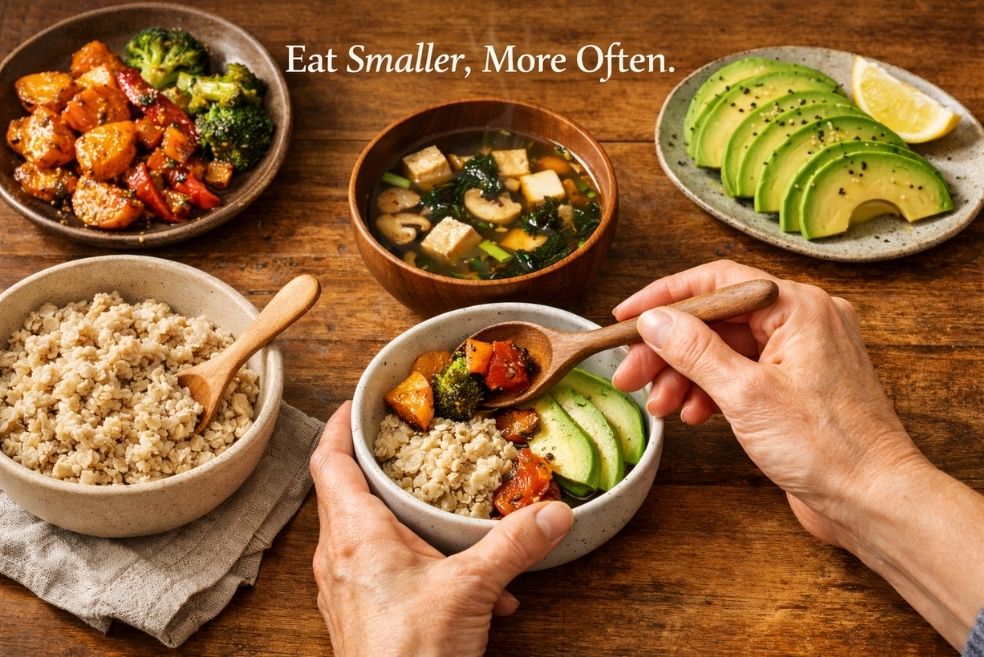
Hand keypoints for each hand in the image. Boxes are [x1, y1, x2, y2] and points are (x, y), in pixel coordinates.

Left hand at [309, 402, 573, 656]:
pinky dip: (419, 565)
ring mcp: (343, 589)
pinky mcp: (359, 614)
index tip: (357, 404)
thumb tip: (552, 512)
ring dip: (407, 525)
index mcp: (354, 534)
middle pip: (346, 492)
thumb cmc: (411, 652)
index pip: (330, 462)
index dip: (340, 427)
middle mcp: (338, 557)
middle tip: (409, 449)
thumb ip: (513, 544)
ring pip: (367, 533)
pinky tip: (472, 591)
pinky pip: (381, 571)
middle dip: (381, 469)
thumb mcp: (471, 588)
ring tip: (454, 531)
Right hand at [611, 260, 983, 648]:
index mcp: (799, 308)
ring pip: (725, 350)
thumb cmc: (827, 449)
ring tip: (658, 405)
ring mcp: (801, 355)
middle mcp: (803, 322)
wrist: (873, 502)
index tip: (626, 316)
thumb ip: (694, 350)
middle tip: (630, 373)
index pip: (717, 282)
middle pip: (716, 320)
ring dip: (685, 375)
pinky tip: (692, 414)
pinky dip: (711, 391)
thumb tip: (655, 320)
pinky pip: (741, 374)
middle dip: (668, 349)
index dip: (665, 298)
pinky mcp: (797, 387)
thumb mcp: (745, 394)